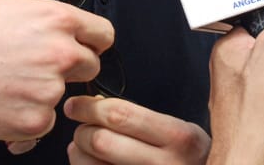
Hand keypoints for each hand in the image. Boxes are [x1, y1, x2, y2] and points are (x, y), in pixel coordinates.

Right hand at [0, 0, 112, 144]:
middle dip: (69, 69)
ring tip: (7, 82)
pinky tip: (2, 101)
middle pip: (90, 66)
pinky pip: (45, 121)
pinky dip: (27, 116)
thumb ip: (44, 17)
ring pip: (63, 95)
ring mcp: (50, 89)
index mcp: (56, 19)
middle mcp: (60, 52)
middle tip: (36, 68)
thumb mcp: (7, 6)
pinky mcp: (37, 120)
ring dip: (42, 93)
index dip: (92, 43)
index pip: (104, 34)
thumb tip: (59, 26)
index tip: (85, 48)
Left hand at [65, 96, 209, 164]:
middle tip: (82, 129)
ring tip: (84, 149)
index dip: (88, 108)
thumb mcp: (179, 134)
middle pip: (100, 141)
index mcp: (179, 138)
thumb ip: (140, 119)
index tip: (75, 105)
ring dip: (79, 153)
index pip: (120, 115)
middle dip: (83, 131)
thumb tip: (94, 106)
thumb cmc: (188, 161)